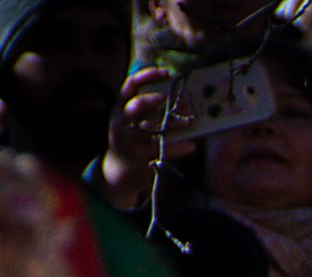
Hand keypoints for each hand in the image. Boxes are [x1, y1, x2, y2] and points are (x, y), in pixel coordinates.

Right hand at [99, 65, 190, 208]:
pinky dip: (178, 148)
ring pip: (151, 128)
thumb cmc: (131, 137)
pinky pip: (160, 150)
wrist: (119, 169)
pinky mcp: (138, 156)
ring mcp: (128, 139)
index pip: (130, 84)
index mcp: (120, 106)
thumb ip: (146, 103)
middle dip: (154, 99)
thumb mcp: (131, 117)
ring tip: (191, 122)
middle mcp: (121, 120)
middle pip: (136, 105)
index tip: (166, 72)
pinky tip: (191, 145)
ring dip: (173, 124)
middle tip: (172, 99)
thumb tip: (174, 90)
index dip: (147, 75)